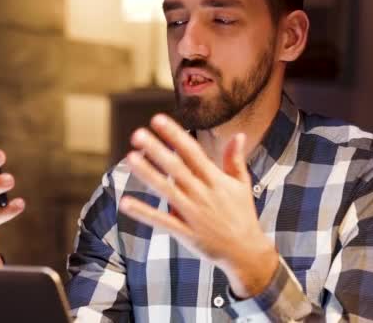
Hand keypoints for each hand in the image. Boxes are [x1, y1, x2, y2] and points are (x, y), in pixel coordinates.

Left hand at [119, 114, 278, 297]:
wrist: (247, 252)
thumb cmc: (243, 215)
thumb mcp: (242, 185)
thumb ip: (235, 159)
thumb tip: (239, 134)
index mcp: (215, 180)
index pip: (192, 152)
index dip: (174, 135)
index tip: (157, 119)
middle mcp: (203, 194)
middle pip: (176, 168)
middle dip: (157, 150)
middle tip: (137, 134)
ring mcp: (193, 214)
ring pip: (166, 190)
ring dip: (148, 174)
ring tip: (130, 157)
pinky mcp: (186, 233)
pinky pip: (161, 221)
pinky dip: (144, 212)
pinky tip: (125, 202)